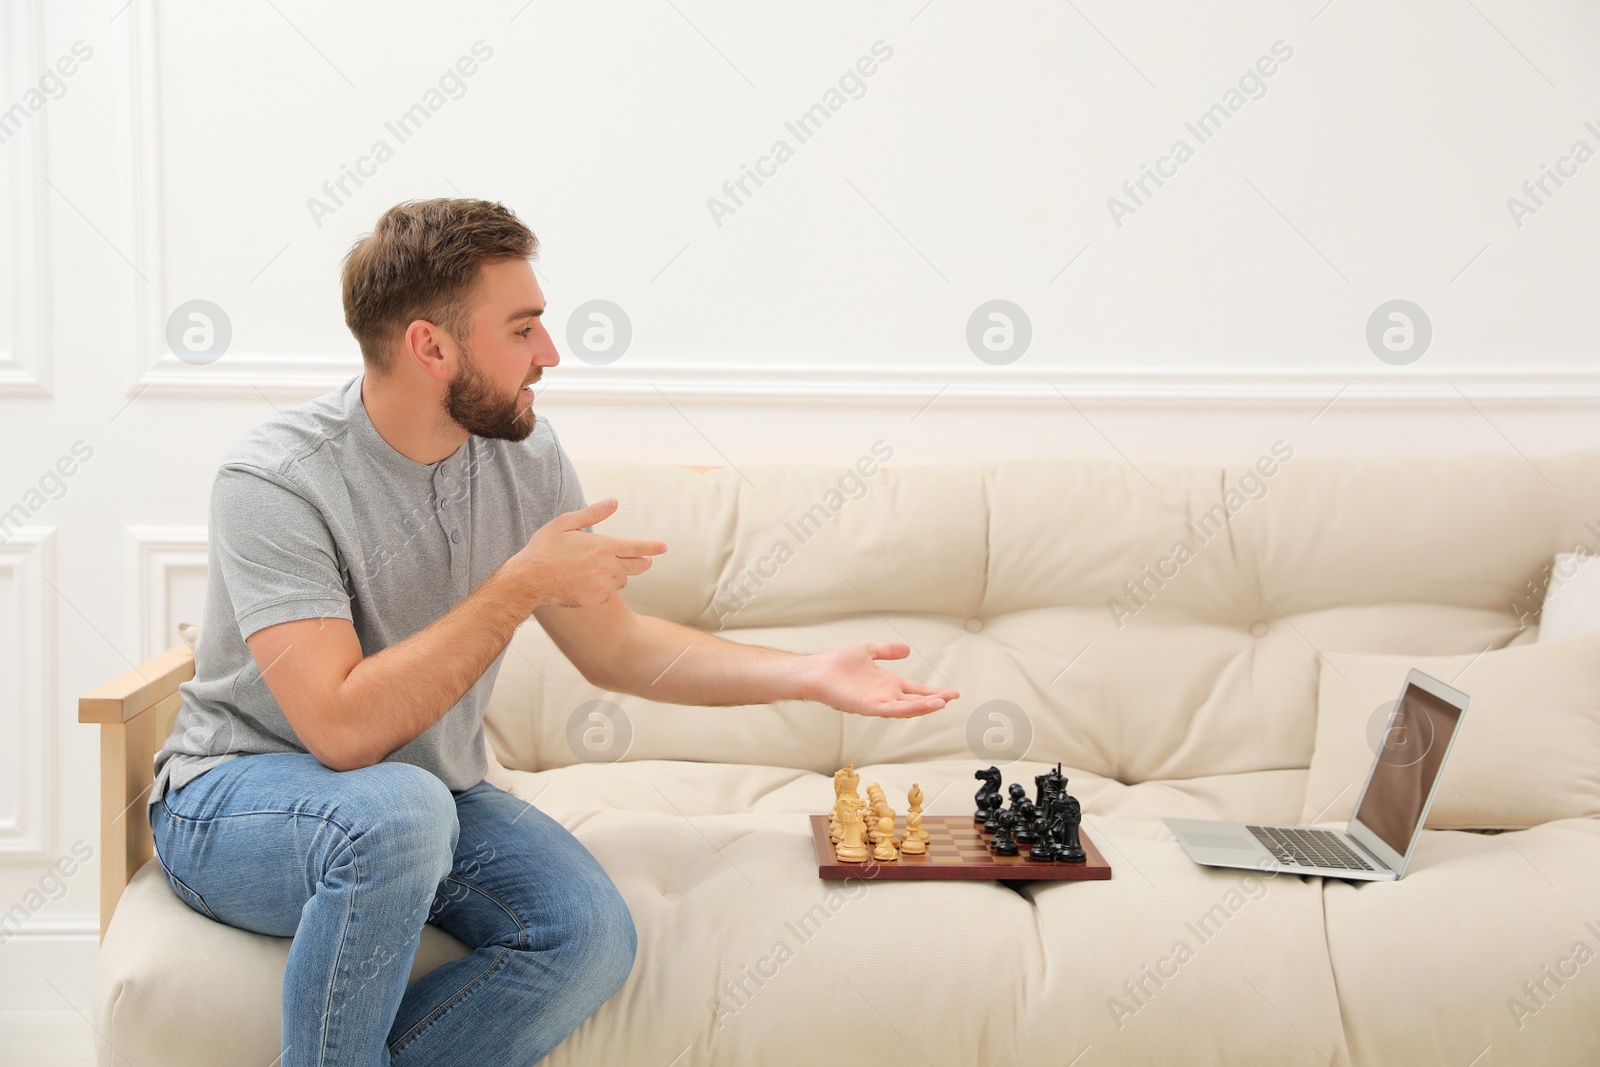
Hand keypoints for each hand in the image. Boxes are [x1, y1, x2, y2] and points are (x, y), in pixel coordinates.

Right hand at [512, 498, 666, 607]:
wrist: (529, 580)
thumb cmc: (545, 548)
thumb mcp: (565, 523)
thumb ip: (593, 513)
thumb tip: (614, 502)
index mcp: (603, 547)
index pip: (638, 547)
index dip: (653, 547)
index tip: (664, 546)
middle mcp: (607, 568)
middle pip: (639, 566)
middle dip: (643, 560)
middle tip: (641, 557)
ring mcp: (602, 586)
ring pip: (623, 580)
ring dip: (619, 573)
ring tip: (600, 567)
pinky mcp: (595, 599)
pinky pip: (608, 592)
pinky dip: (604, 586)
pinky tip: (588, 580)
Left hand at [799, 641, 957, 717]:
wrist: (817, 671)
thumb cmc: (837, 663)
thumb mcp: (868, 650)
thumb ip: (887, 651)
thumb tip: (906, 649)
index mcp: (887, 683)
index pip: (915, 689)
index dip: (933, 691)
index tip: (951, 692)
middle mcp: (885, 695)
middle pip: (916, 700)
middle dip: (935, 700)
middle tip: (954, 697)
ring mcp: (878, 702)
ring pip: (907, 707)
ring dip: (925, 706)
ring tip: (943, 703)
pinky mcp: (869, 707)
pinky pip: (892, 709)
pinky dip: (908, 709)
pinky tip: (921, 706)